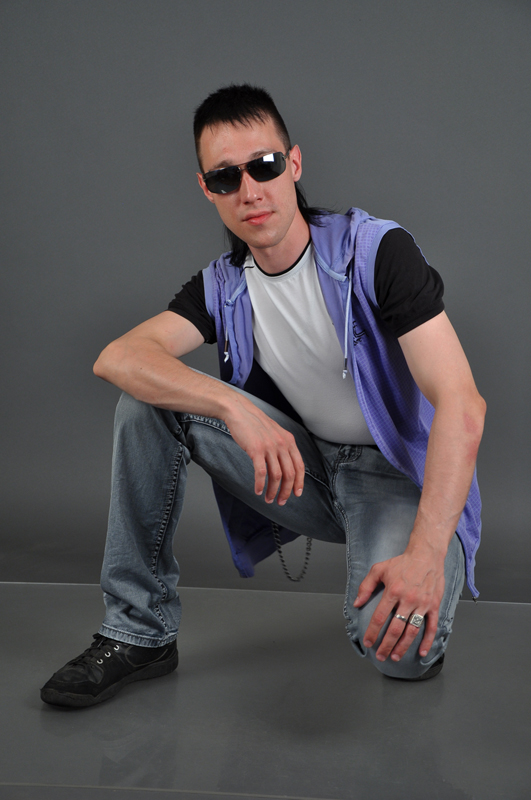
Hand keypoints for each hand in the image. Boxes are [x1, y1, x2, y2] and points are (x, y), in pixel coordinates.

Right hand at [224, 397, 304, 504]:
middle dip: (286, 492)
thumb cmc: (255, 424)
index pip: (299, 466)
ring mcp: (269, 447)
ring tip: (268, 499)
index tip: (297, 494)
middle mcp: (282, 444)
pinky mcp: (256, 450)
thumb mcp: (276, 432)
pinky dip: (260, 484)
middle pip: (289, 474)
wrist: (239, 411)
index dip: (300, 482)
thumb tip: (287, 465)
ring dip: (273, 491)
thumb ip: (283, 446)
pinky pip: (261, 472)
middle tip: (281, 502)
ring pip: (276, 476)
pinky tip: (257, 490)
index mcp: (289, 441)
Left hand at [353, 547, 445, 661]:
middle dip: (386, 645)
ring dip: (403, 646)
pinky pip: (432, 626)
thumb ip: (366, 586)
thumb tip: (357, 603)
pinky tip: (421, 652)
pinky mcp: (434, 605)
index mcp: (393, 591)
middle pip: (395, 628)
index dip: (372, 632)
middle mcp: (408, 599)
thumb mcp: (379, 569)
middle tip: (380, 655)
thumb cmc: (402, 562)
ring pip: (412, 630)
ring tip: (395, 656)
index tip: (368, 642)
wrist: (426, 555)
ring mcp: (422, 604)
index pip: (380, 617)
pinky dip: (427, 641)